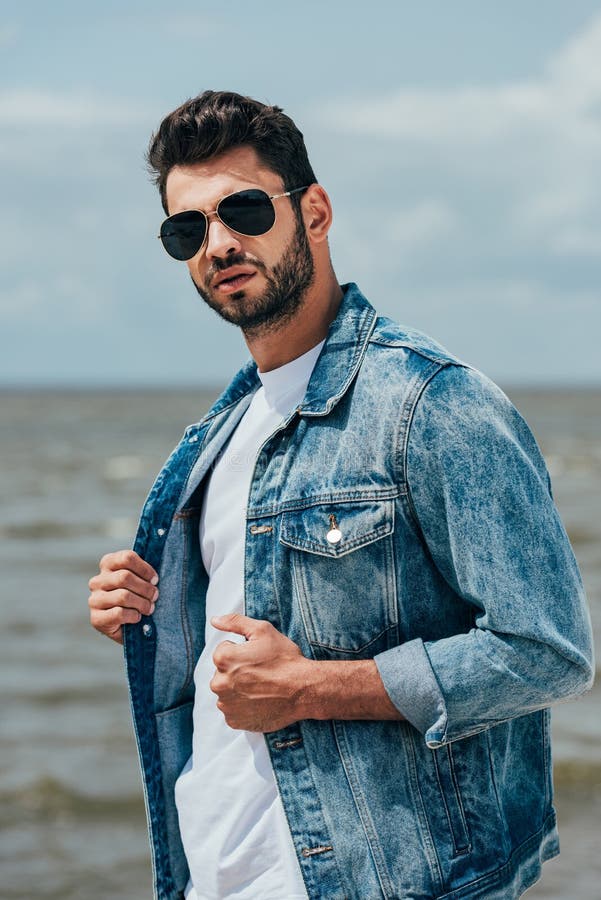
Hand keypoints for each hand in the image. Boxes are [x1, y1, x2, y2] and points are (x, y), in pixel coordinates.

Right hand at [88, 550, 158, 643]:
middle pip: (124, 577)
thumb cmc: (138, 597)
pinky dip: (133, 616)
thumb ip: (145, 572)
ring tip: (149, 608)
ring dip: (142, 603)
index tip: (155, 579)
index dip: (145, 569)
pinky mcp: (96, 619)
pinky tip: (137, 617)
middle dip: (145, 588)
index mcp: (108, 564)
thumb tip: (156, 574)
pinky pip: (118, 613)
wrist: (129, 627)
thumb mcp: (141, 580)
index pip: (126, 558)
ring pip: (123, 596)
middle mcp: (97, 581)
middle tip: (155, 596)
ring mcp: (94, 600)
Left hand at [209, 614, 309, 731]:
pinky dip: (242, 707)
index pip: (224, 651)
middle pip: (223, 673)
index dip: (242, 652)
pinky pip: (232, 710)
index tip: (257, 657)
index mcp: (223, 659)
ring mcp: (226, 704)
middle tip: (260, 672)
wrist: (303, 690)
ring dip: (238, 689)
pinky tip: (259, 701)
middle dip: (237, 671)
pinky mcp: (234, 721)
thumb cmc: (284, 659)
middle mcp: (219, 683)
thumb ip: (235, 622)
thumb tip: (215, 620)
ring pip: (227, 692)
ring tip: (261, 687)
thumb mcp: (263, 630)